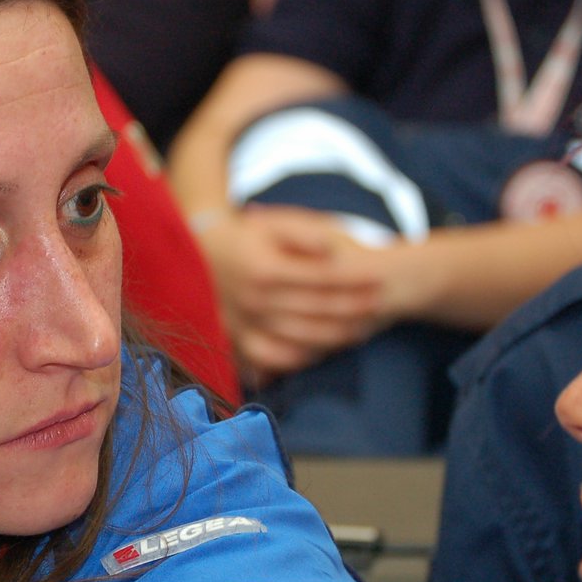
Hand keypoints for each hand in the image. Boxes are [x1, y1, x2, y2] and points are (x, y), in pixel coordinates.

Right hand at [196, 205, 385, 381]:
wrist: (203, 253)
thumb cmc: (247, 236)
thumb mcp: (274, 223)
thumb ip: (306, 234)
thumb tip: (332, 252)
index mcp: (266, 270)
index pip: (322, 279)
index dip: (354, 281)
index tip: (378, 280)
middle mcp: (255, 299)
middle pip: (316, 310)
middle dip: (352, 309)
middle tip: (378, 305)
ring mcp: (245, 322)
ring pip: (300, 337)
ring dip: (335, 336)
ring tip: (362, 330)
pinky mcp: (237, 338)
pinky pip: (273, 356)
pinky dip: (301, 357)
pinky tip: (324, 351)